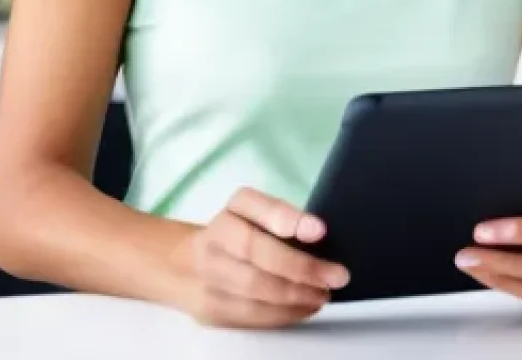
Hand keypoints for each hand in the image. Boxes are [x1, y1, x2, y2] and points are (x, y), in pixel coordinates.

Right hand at [175, 187, 349, 328]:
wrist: (186, 265)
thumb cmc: (239, 234)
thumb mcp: (258, 214)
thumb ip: (285, 218)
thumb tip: (320, 236)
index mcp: (234, 208)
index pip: (256, 206)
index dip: (287, 218)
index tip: (320, 230)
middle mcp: (216, 238)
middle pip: (257, 253)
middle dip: (302, 268)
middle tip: (336, 276)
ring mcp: (209, 275)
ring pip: (255, 289)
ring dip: (296, 296)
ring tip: (323, 295)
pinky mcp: (211, 308)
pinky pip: (252, 314)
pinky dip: (284, 314)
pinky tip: (304, 307)